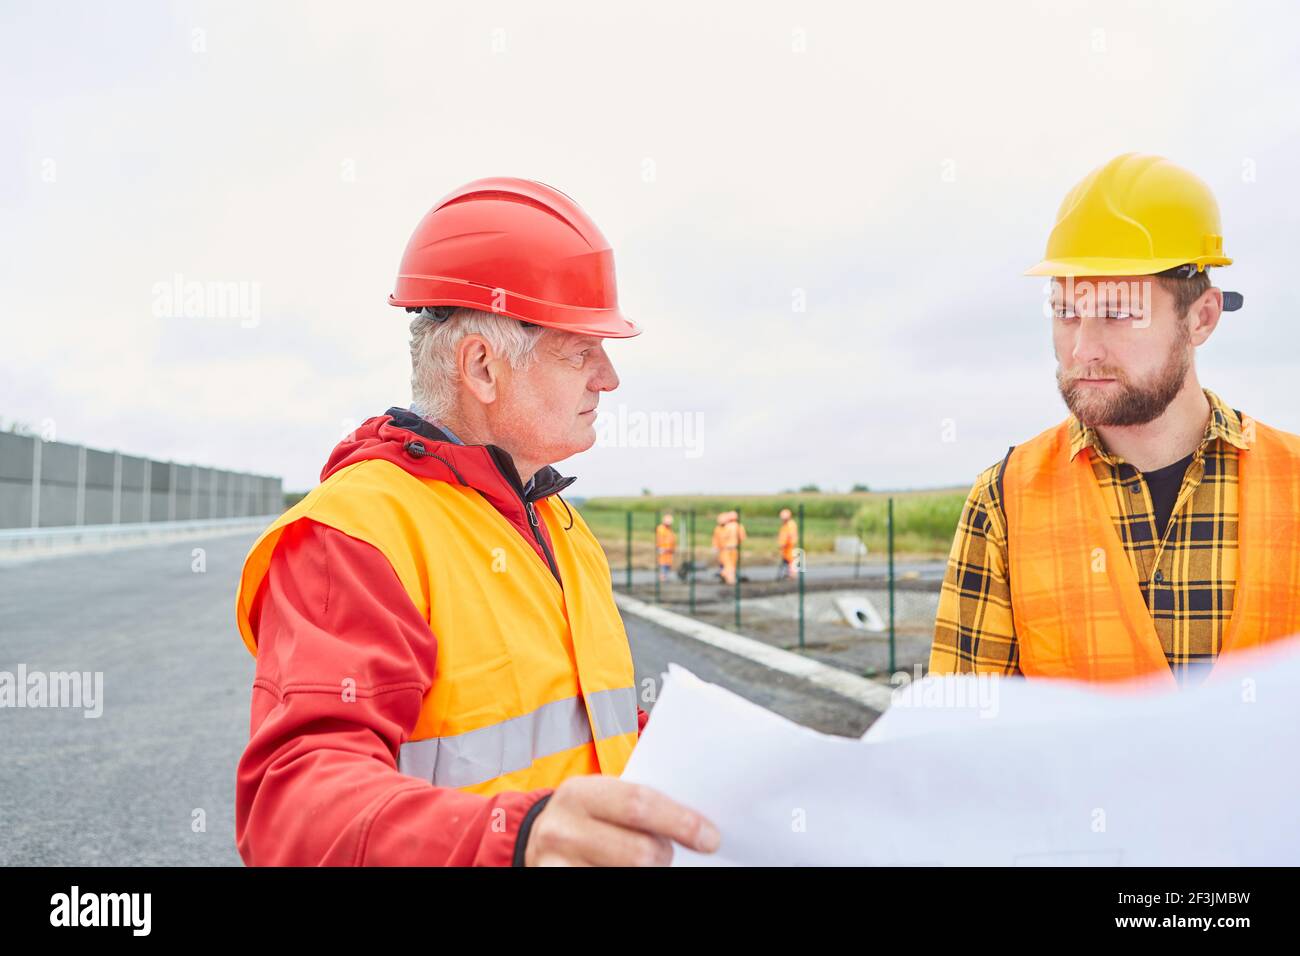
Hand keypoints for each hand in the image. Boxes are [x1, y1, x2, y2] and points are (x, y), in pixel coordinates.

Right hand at [524, 776, 719, 865]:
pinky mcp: (554, 884)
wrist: (538, 841)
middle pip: (639, 853)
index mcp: (579, 793)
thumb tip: (696, 826)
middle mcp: (562, 829)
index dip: (680, 822)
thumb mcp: (603, 798)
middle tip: (667, 854)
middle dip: (665, 856)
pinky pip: (608, 890)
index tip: (710, 838)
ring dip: (649, 876)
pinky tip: (629, 874)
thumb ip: (638, 804)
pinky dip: (627, 883)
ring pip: (628, 878)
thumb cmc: (587, 817)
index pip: (639, 805)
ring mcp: (556, 865)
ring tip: (646, 864)